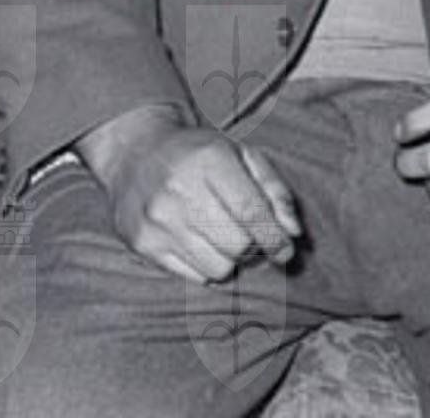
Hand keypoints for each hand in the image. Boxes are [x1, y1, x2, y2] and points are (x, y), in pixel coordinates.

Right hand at [80, 106, 300, 285]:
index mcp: (210, 160)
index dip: (274, 237)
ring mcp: (158, 220)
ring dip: (229, 259)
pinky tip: (199, 241)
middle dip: (252, 246)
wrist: (136, 153)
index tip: (286, 251)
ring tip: (221, 235)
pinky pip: (192, 276)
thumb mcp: (241, 154)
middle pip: (237, 245)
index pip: (251, 212)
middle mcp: (180, 191)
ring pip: (217, 267)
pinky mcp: (143, 244)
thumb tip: (293, 232)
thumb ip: (273, 189)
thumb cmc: (199, 154)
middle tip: (250, 235)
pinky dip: (205, 265)